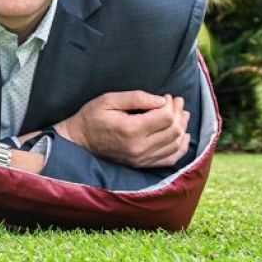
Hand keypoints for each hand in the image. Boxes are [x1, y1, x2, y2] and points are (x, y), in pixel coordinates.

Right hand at [55, 91, 189, 167]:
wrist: (79, 141)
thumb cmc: (91, 117)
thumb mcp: (108, 99)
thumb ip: (136, 97)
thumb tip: (161, 100)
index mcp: (130, 129)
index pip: (165, 117)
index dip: (170, 104)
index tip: (166, 96)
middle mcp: (139, 147)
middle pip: (174, 130)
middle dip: (179, 113)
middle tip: (177, 101)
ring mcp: (142, 159)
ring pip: (176, 144)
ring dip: (183, 127)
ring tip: (181, 115)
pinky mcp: (142, 165)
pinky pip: (171, 159)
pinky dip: (181, 148)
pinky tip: (182, 136)